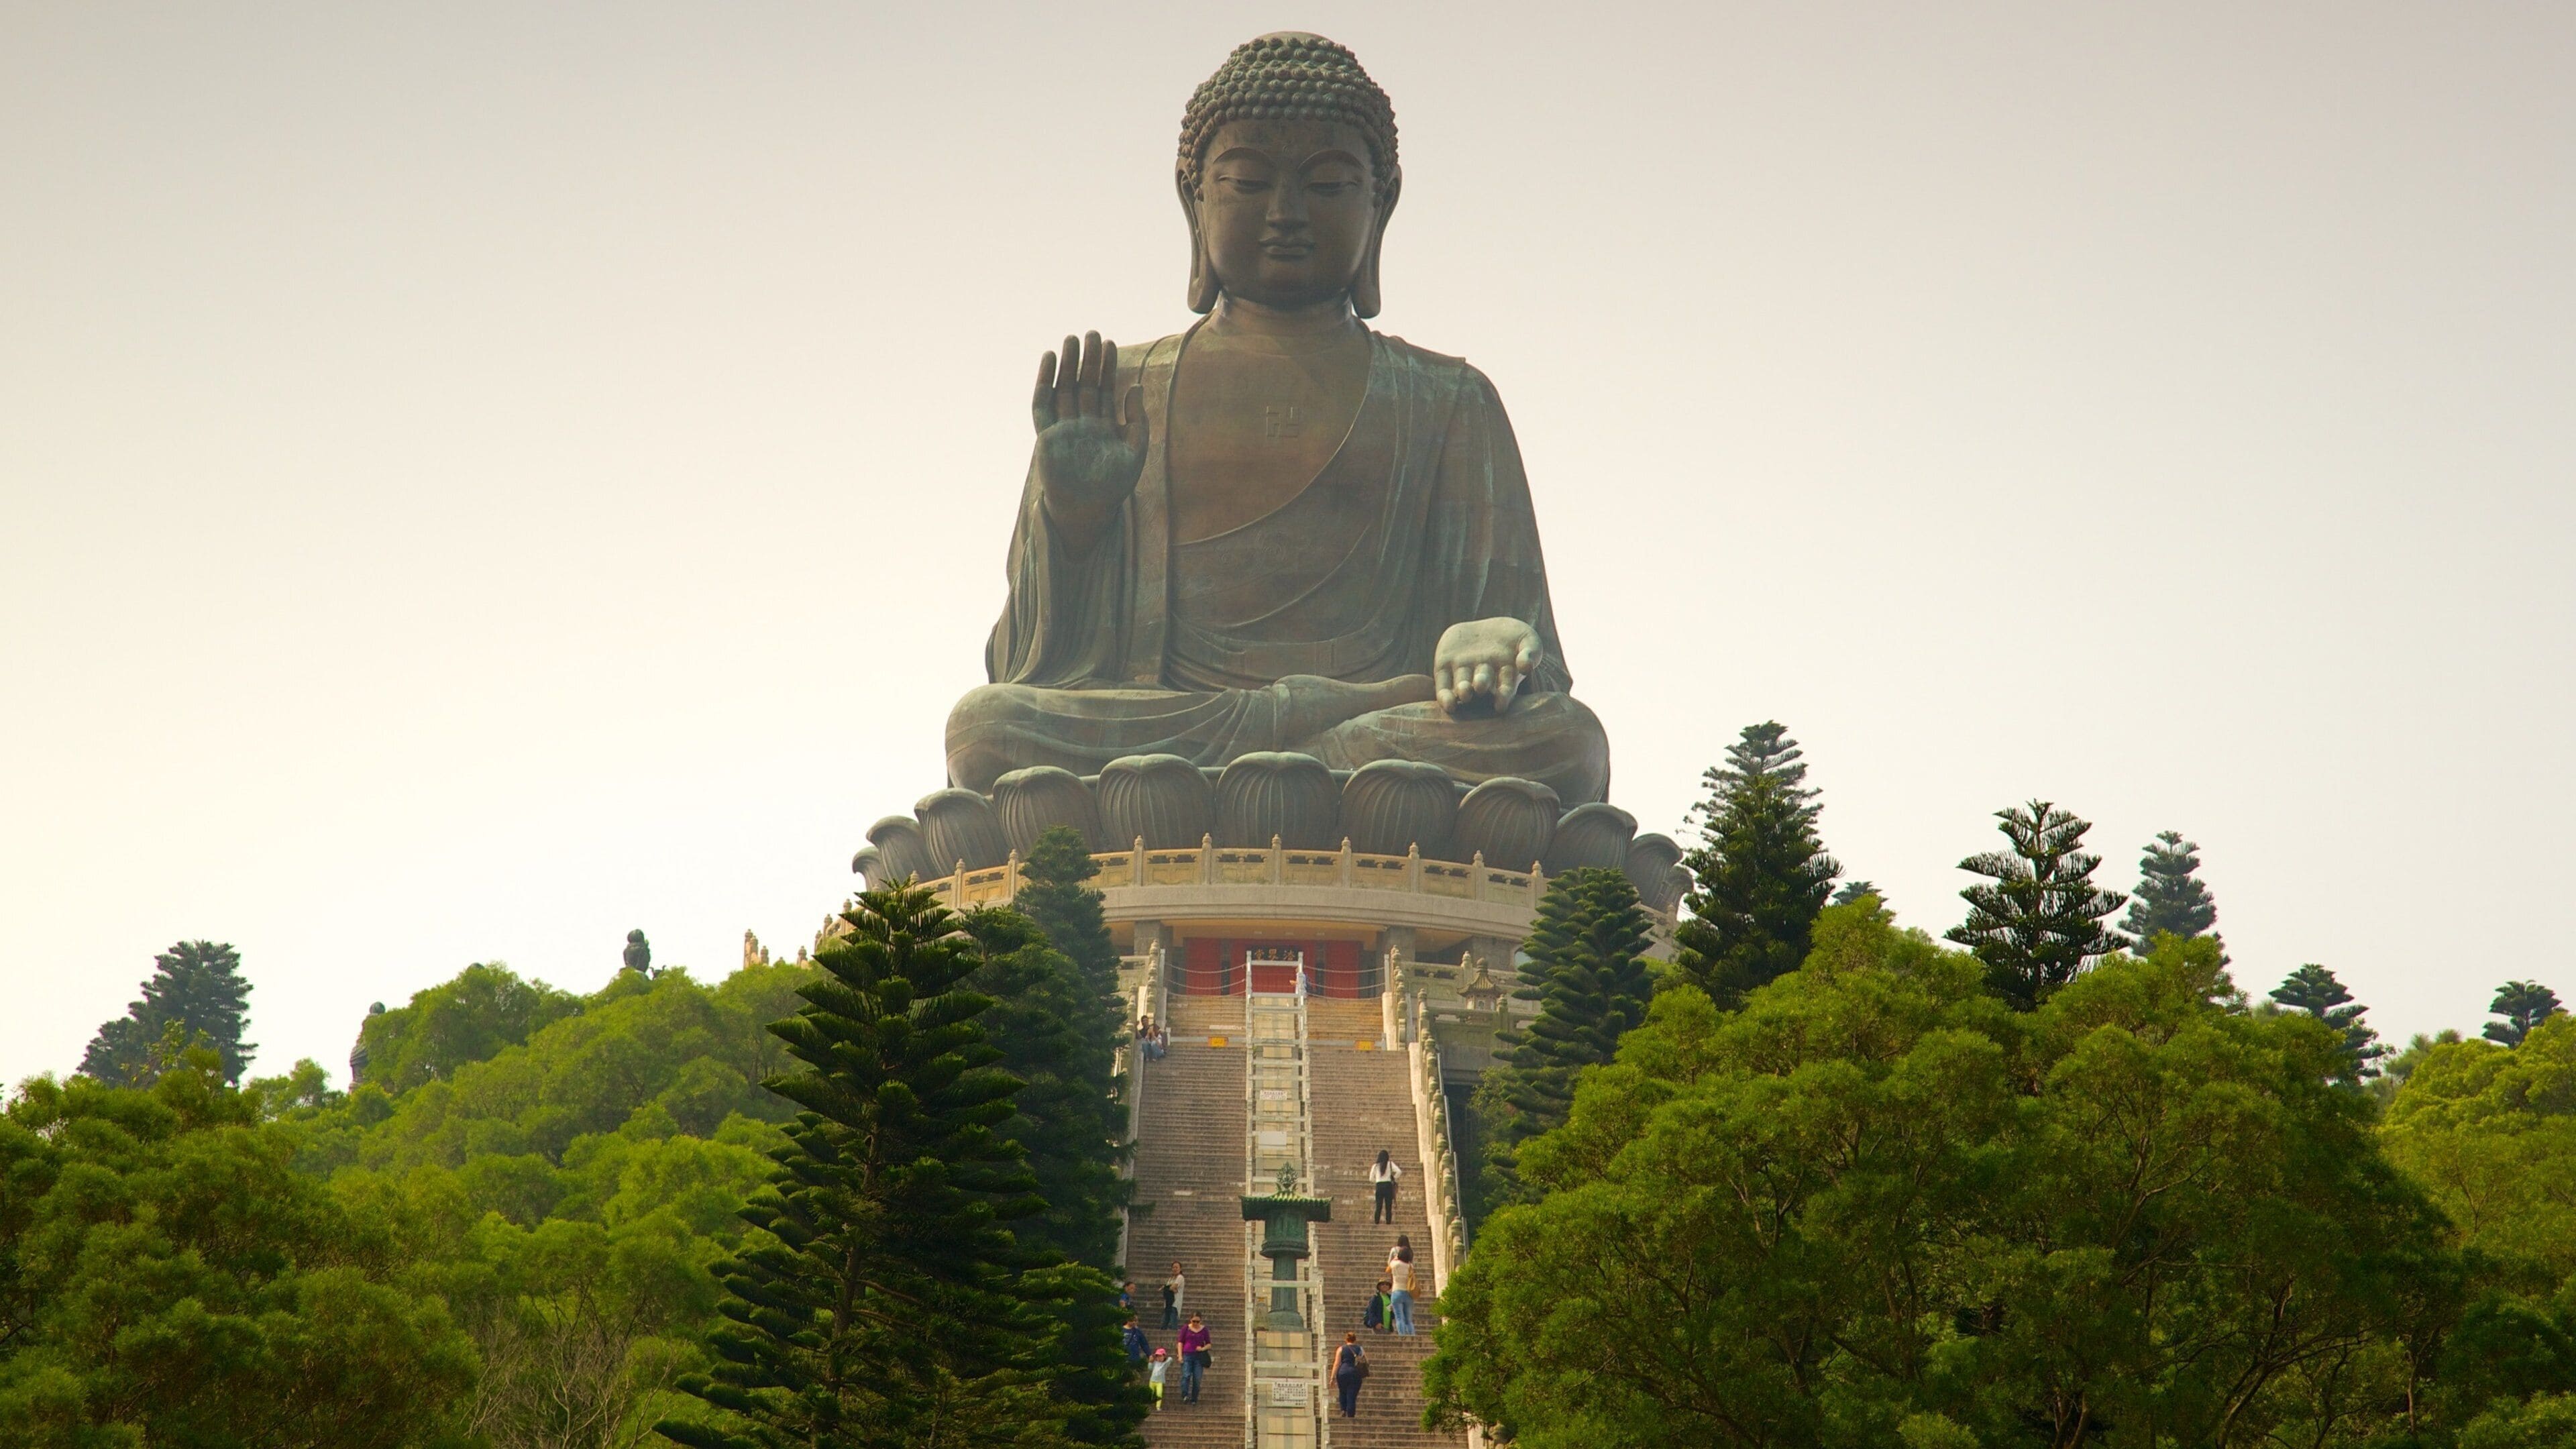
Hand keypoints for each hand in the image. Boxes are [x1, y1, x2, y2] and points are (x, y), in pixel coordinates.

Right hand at [1031, 330, 1147, 549]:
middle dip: (1088, 359)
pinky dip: (1044, 381)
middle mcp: (1081, 423)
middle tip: (1091, 333)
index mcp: (1102, 426)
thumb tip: (1135, 386)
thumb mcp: (1135, 450)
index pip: (1103, 389)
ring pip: (1063, 388)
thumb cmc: (1113, 485)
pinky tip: (1048, 361)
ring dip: (1066, 364)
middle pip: (1083, 383)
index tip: (1111, 343)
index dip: (1107, 366)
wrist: (1088, 509)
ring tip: (1071, 339)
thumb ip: (1137, 419)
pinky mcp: (1045, 434)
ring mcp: (1062, 427)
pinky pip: (1042, 404)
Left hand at [1433, 617, 1541, 715]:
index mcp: (1504, 675)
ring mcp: (1463, 673)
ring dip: (1463, 690)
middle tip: (1481, 687)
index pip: (1504, 688)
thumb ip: (1530, 652)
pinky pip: (1443, 686)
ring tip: (1465, 692)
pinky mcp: (1444, 668)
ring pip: (1462, 686)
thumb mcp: (1528, 640)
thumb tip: (1526, 666)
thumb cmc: (1514, 638)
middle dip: (1481, 685)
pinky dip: (1444, 696)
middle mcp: (1482, 678)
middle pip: (1481, 684)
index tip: (1501, 705)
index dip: (1503, 696)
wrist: (1486, 628)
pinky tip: (1447, 703)